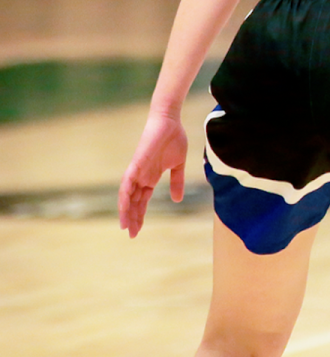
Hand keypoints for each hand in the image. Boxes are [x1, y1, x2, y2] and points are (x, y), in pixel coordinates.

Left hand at [119, 111, 188, 237]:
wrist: (169, 121)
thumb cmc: (174, 139)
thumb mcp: (178, 165)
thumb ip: (176, 182)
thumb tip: (177, 200)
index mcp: (151, 177)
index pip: (142, 201)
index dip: (140, 215)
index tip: (138, 230)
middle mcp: (141, 177)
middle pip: (133, 202)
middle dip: (133, 218)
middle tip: (132, 234)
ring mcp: (137, 171)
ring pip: (127, 196)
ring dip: (126, 211)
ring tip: (126, 226)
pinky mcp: (136, 164)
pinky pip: (127, 183)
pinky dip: (124, 196)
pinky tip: (124, 208)